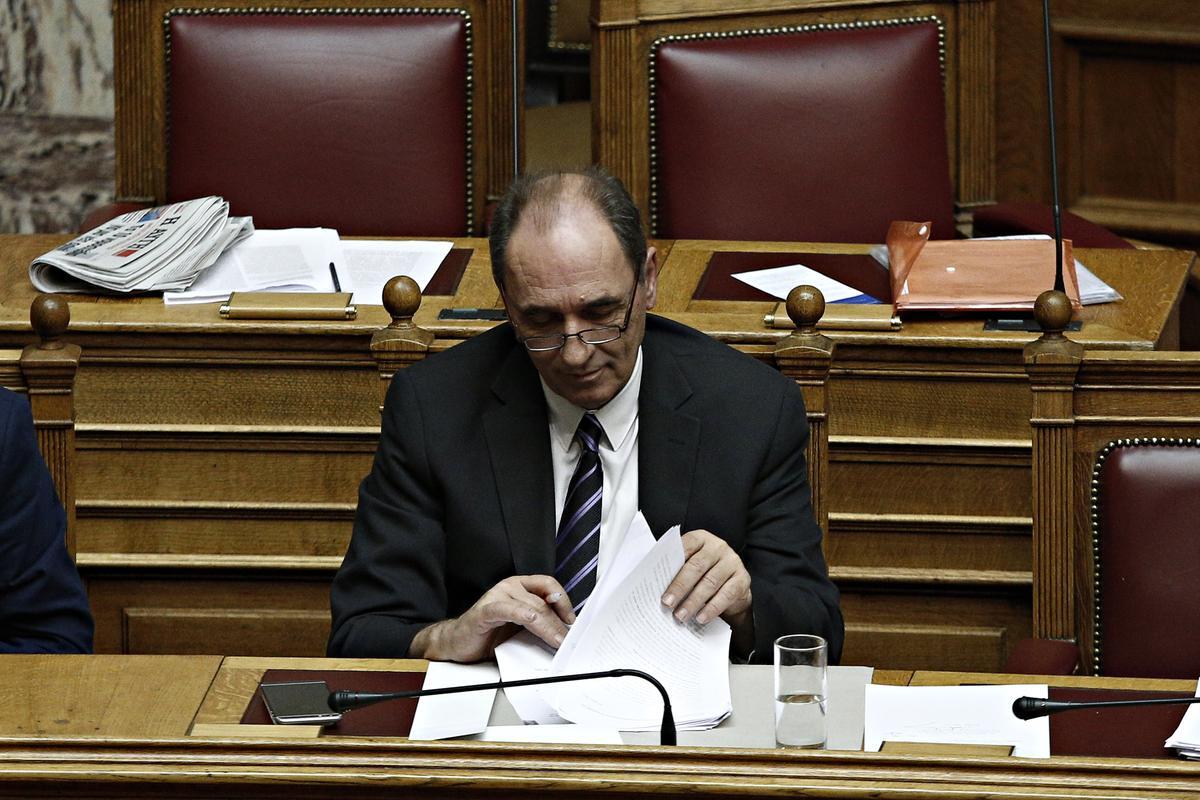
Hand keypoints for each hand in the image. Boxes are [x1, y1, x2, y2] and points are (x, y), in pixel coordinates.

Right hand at [409, 575, 574, 662]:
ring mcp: (497, 596)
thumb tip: (565, 633)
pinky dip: (523, 616)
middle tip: (569, 640)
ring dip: (548, 626)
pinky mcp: (486, 610)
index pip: (549, 586)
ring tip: (558, 641)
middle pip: (543, 602)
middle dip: (559, 623)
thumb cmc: (488, 633)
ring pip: (531, 608)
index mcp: (520, 587)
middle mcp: (510, 587)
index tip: (573, 620)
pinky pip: (508, 610)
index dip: (564, 601)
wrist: (457, 643)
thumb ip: (538, 623)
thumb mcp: (520, 626)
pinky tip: (532, 622)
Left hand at [661, 529, 752, 627]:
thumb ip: (676, 568)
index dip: (671, 562)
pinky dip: (712, 608)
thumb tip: (654, 585)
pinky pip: (726, 595)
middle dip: (680, 587)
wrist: (733, 585)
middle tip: (667, 604)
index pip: (685, 546)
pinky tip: (701, 618)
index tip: (659, 580)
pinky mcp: (742, 579)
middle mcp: (718, 547)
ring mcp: (732, 562)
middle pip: (697, 566)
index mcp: (701, 539)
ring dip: (693, 601)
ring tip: (681, 615)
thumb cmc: (703, 574)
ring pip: (710, 582)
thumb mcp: (690, 566)